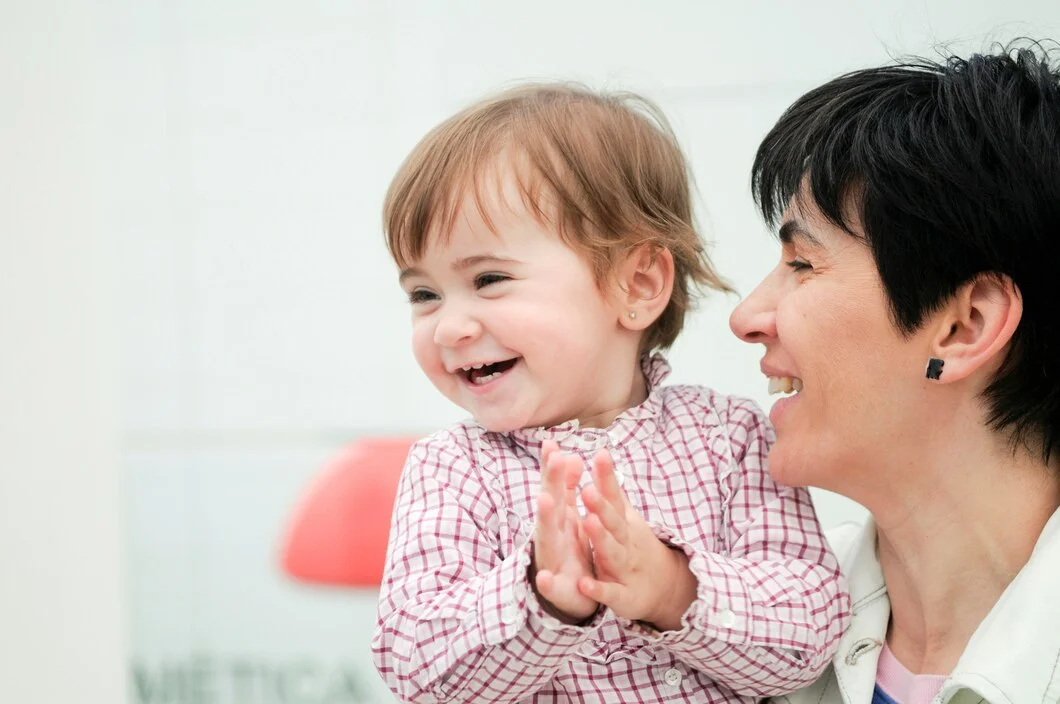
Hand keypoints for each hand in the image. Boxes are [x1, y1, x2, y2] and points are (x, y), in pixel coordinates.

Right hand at [531, 441, 597, 622]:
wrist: (571, 595)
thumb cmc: (568, 550)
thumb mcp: (569, 516)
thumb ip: (568, 488)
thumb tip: (569, 455)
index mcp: (559, 518)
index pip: (554, 487)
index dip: (553, 466)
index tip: (552, 442)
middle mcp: (551, 535)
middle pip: (550, 506)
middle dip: (551, 483)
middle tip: (554, 459)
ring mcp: (551, 560)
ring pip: (547, 538)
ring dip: (545, 520)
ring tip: (545, 500)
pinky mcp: (557, 589)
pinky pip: (551, 585)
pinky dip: (547, 582)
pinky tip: (544, 577)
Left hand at [577, 449, 696, 629]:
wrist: (665, 588)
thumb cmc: (636, 545)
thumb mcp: (626, 516)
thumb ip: (611, 488)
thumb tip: (602, 453)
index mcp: (624, 522)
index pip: (615, 496)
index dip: (607, 477)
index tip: (600, 454)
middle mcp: (626, 541)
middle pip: (614, 522)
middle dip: (601, 506)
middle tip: (587, 489)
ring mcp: (625, 568)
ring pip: (612, 552)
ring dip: (600, 539)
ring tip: (588, 522)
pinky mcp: (623, 596)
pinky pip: (610, 593)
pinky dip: (598, 589)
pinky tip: (584, 584)